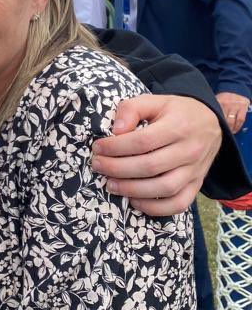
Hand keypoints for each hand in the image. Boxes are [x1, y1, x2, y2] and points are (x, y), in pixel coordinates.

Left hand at [91, 95, 220, 215]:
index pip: (142, 142)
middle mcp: (189, 150)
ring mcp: (195, 171)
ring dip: (132, 190)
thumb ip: (132, 109)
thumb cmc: (177, 111)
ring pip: (163, 188)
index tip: (98, 148)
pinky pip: (178, 204)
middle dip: (117, 169)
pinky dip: (155, 208)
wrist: (211, 122)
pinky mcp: (197, 185)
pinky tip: (134, 200)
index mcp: (178, 126)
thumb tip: (115, 131)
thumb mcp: (155, 101)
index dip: (115, 147)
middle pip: (149, 167)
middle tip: (98, 165)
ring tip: (110, 184)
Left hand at [215, 92, 248, 135]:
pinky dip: (238, 126)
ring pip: (232, 121)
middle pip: (223, 120)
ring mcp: (235, 106)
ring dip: (230, 129)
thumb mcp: (215, 101)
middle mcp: (225, 104)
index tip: (213, 131)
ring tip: (228, 133)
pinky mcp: (242, 107)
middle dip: (222, 128)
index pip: (214, 116)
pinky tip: (235, 130)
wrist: (234, 88)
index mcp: (217, 103)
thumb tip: (207, 122)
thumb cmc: (223, 98)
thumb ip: (212, 110)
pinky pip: (240, 120)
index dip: (214, 125)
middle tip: (221, 134)